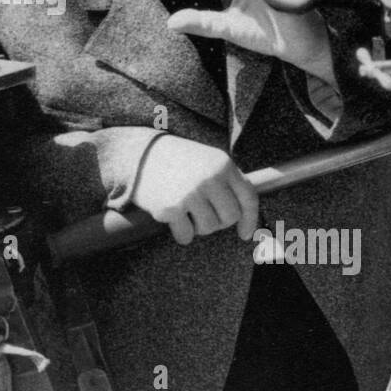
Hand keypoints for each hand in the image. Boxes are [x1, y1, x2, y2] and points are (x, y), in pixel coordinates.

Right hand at [131, 135, 258, 244]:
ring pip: (209, 228)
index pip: (248, 197)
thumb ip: (227, 181)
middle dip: (218, 221)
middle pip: (230, 217)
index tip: (244, 234)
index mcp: (223, 164)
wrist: (140, 154)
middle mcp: (210, 178)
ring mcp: (191, 193)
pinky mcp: (171, 208)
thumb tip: (245, 217)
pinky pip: (187, 236)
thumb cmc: (177, 161)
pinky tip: (171, 218)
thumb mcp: (207, 160)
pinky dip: (181, 233)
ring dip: (197, 226)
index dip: (250, 219)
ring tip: (185, 211)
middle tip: (202, 214)